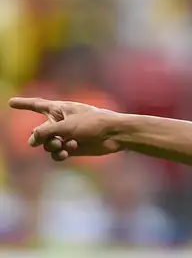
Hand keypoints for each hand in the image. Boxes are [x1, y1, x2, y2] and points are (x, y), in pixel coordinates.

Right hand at [9, 97, 123, 160]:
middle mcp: (60, 122)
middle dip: (41, 137)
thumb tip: (32, 141)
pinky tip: (66, 152)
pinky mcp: (72, 148)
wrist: (114, 135)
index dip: (24, 104)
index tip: (11, 102)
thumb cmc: (93, 123)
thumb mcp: (67, 126)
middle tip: (51, 139)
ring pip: (47, 144)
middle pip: (39, 131)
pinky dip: (59, 154)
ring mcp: (65, 136)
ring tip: (64, 145)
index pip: (37, 105)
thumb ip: (46, 132)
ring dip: (52, 146)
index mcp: (59, 109)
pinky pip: (56, 154)